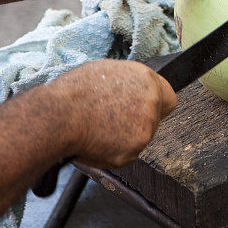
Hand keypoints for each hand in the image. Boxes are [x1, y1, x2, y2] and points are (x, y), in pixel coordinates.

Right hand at [53, 59, 176, 167]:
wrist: (59, 115)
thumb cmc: (74, 92)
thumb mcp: (106, 72)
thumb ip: (128, 83)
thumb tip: (131, 90)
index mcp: (146, 79)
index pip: (168, 97)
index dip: (156, 105)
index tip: (145, 110)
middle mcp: (151, 102)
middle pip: (155, 119)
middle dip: (139, 122)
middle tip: (114, 122)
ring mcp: (145, 127)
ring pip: (140, 138)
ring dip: (125, 137)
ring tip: (99, 128)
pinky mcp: (134, 149)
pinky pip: (127, 154)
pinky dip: (113, 153)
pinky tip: (96, 141)